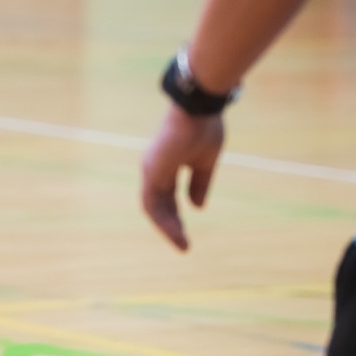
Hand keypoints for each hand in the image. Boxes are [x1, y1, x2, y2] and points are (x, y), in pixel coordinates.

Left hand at [140, 104, 224, 250]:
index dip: (176, 216)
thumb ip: (199, 184)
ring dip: (167, 228)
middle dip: (172, 226)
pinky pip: (150, 203)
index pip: (167, 198)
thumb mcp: (205, 163)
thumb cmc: (204, 128)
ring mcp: (151, 170)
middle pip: (159, 205)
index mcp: (167, 166)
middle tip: (184, 245)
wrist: (198, 109)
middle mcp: (155, 170)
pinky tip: (174, 232)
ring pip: (153, 208)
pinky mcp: (151, 172)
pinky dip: (161, 219)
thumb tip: (197, 206)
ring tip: (182, 245)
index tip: (186, 233)